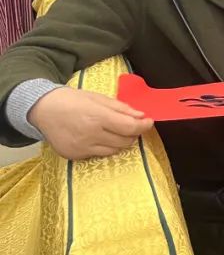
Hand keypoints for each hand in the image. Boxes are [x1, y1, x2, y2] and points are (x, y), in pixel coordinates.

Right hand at [29, 87, 152, 160]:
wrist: (43, 110)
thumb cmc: (73, 100)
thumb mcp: (99, 98)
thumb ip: (121, 108)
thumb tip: (141, 116)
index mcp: (98, 117)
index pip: (130, 127)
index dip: (144, 126)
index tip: (149, 122)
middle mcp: (90, 135)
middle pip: (124, 141)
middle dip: (133, 133)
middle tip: (133, 125)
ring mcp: (81, 148)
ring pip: (114, 151)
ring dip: (120, 142)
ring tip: (116, 131)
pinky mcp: (74, 156)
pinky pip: (98, 155)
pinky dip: (105, 147)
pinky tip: (100, 137)